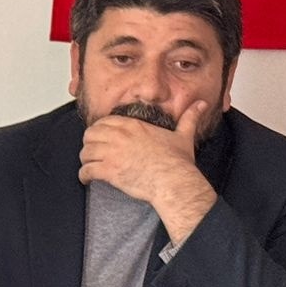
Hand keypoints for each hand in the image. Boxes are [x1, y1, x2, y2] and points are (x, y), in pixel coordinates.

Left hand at [77, 101, 216, 243]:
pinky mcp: (109, 171)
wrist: (174, 182)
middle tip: (92, 152)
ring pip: (86, 152)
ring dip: (86, 159)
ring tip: (89, 165)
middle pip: (90, 135)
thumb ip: (190, 118)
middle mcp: (120, 137)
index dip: (99, 131)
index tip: (101, 138)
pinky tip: (87, 178)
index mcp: (133, 126)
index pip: (104, 122)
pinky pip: (87, 170)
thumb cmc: (178, 163)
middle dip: (89, 144)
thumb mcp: (184, 135)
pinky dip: (84, 175)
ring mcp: (113, 153)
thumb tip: (201, 104)